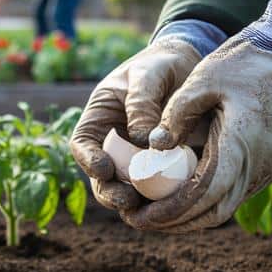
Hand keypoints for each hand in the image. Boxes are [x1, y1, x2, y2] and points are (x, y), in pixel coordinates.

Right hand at [69, 38, 202, 211]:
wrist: (189, 67)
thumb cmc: (159, 65)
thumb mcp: (149, 75)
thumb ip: (142, 103)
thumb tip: (141, 140)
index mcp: (99, 120)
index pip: (82, 145)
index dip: (88, 161)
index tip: (104, 169)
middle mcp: (113, 145)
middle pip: (102, 177)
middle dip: (110, 192)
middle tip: (128, 199)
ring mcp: (136, 160)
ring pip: (129, 188)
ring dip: (137, 202)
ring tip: (152, 207)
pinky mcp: (161, 169)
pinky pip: (158, 189)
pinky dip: (163, 199)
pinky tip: (176, 202)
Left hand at [121, 41, 271, 231]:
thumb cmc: (243, 63)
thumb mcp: (201, 80)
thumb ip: (175, 116)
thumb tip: (154, 149)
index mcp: (242, 142)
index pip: (204, 192)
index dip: (172, 209)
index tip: (141, 215)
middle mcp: (260, 164)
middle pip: (214, 211)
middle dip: (175, 221)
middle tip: (138, 220)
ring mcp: (269, 169)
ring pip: (226, 208)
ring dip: (190, 216)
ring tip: (153, 213)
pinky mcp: (271, 167)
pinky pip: (235, 194)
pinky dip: (206, 202)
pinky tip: (179, 197)